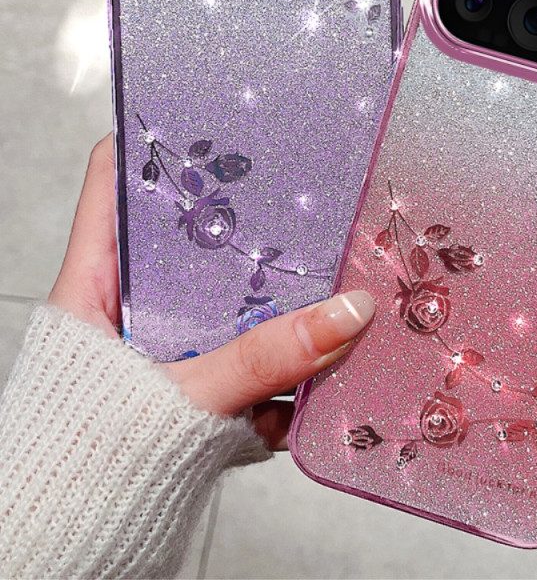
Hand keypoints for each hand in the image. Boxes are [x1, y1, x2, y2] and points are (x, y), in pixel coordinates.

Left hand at [49, 135, 374, 448]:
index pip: (117, 184)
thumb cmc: (84, 460)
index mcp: (96, 284)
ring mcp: (164, 345)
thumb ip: (263, 360)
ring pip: (229, 302)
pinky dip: (276, 377)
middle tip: (299, 202)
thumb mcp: (181, 399)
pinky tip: (295, 395)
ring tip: (321, 303)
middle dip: (247, 229)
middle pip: (191, 238)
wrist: (73, 543)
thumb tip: (347, 313)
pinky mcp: (194, 384)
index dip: (157, 141)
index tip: (214, 116)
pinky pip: (246, 359)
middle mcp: (131, 304)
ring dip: (276, 313)